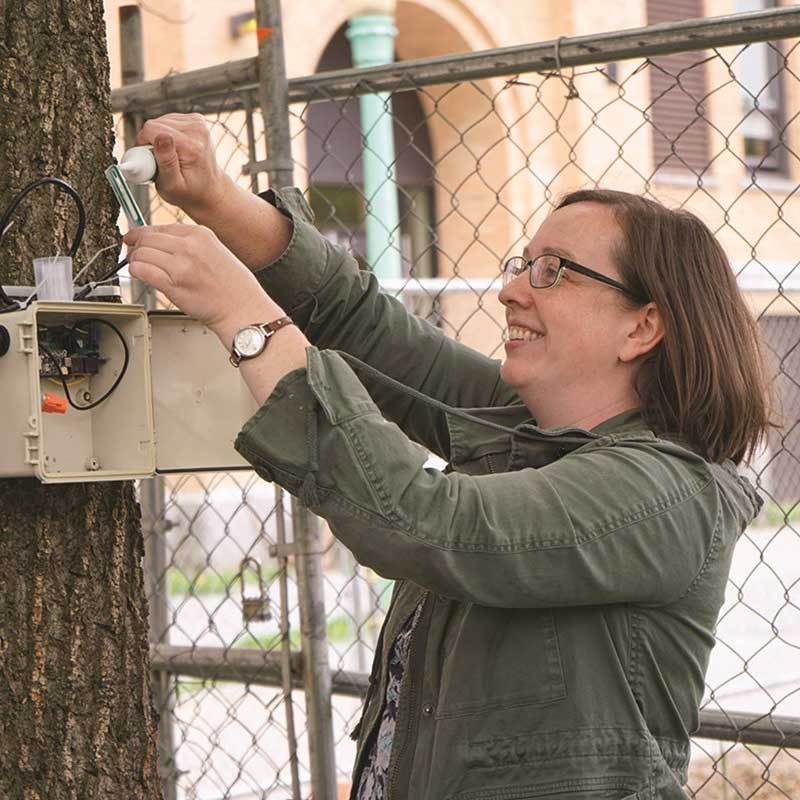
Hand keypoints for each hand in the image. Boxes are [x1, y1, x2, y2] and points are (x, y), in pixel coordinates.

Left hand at [124, 224, 279, 336]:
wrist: (243, 310)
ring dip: (134, 261)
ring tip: (138, 268)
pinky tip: (140, 276)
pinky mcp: (174, 284)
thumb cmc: (234, 287)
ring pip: (140, 253)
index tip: (134, 239)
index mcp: (200, 234)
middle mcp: (189, 246)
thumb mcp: (216, 252)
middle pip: (146, 238)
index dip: (142, 234)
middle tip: (132, 255)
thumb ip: (190, 245)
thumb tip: (161, 245)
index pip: (159, 227)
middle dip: (135, 247)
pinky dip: (136, 272)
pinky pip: (142, 271)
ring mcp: (181, 265)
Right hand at [135, 113, 229, 216]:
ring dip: (158, 139)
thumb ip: (165, 162)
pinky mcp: (196, 119)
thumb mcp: (173, 185)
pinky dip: (167, 134)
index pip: (151, 129)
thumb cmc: (189, 192)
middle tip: (160, 163)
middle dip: (151, 143)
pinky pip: (168, 121)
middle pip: (155, 124)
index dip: (144, 146)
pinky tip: (175, 149)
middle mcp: (197, 130)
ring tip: (169, 158)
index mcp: (191, 146)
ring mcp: (198, 123)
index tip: (151, 163)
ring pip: (160, 121)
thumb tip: (161, 136)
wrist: (209, 191)